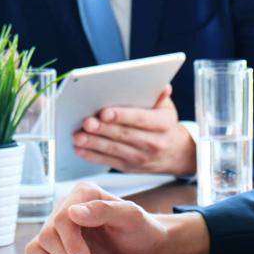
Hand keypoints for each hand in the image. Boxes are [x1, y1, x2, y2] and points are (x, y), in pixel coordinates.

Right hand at [21, 182, 208, 253]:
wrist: (148, 252)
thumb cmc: (144, 231)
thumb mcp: (132, 218)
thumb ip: (104, 210)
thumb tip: (73, 212)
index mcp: (82, 196)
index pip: (60, 220)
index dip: (71, 245)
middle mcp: (66, 212)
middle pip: (45, 237)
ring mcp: (59, 234)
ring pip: (35, 250)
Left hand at [73, 86, 194, 173]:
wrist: (174, 154)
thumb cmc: (164, 125)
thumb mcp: (167, 108)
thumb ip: (160, 96)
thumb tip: (163, 87)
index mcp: (163, 124)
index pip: (140, 119)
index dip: (122, 116)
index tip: (104, 112)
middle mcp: (153, 143)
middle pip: (124, 135)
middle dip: (103, 129)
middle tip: (86, 122)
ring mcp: (140, 157)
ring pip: (113, 149)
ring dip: (94, 143)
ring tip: (79, 136)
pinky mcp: (128, 167)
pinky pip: (108, 161)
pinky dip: (93, 155)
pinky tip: (81, 149)